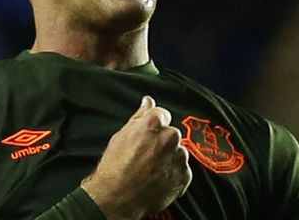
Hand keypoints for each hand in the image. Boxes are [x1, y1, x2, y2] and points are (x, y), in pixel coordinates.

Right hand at [81, 96, 191, 219]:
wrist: (117, 198)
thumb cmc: (115, 167)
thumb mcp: (121, 136)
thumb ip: (139, 116)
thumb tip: (148, 101)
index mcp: (154, 123)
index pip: (162, 114)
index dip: (154, 126)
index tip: (147, 135)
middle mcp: (170, 137)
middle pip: (171, 134)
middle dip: (162, 142)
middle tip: (146, 155)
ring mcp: (178, 157)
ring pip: (178, 152)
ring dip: (169, 158)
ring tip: (151, 170)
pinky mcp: (184, 176)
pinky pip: (182, 170)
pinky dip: (173, 174)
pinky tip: (157, 179)